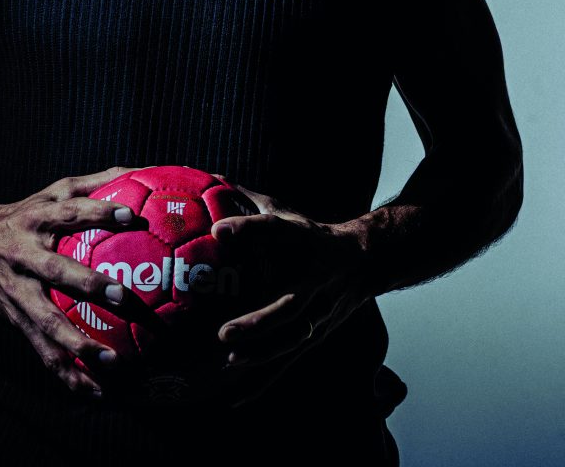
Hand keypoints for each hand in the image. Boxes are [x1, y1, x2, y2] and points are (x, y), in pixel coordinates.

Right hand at [0, 165, 142, 396]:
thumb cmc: (25, 214)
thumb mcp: (52, 190)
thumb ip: (94, 184)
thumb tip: (138, 172)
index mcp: (37, 219)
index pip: (70, 212)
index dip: (99, 212)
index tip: (131, 215)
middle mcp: (24, 256)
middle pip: (55, 270)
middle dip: (87, 284)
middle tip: (122, 295)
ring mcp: (17, 292)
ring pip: (44, 322)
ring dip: (77, 344)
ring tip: (112, 361)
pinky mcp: (14, 320)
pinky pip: (41, 351)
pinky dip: (66, 374)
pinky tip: (94, 391)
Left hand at [210, 182, 371, 404]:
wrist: (367, 261)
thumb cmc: (314, 236)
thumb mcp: (289, 214)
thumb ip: (252, 204)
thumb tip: (214, 181)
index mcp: (308, 244)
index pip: (276, 232)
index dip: (248, 229)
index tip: (218, 230)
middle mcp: (317, 283)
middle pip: (289, 305)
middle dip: (258, 321)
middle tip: (224, 330)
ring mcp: (320, 314)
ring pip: (292, 340)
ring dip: (261, 353)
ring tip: (228, 358)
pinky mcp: (314, 336)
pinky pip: (287, 362)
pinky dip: (262, 383)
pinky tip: (234, 400)